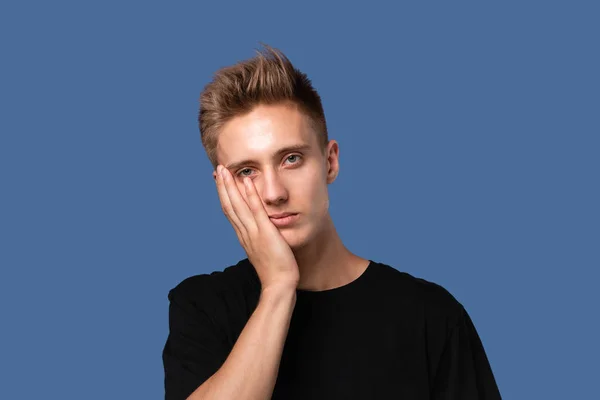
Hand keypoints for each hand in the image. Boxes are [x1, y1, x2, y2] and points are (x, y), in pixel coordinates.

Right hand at [215, 165, 299, 290]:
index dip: (224, 195)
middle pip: (229, 205)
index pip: (230, 211)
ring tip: (224, 170)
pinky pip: (256, 210)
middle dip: (223, 186)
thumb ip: (259, 239)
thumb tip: (260, 231)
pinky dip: (250, 195)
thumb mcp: (264, 250)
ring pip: (237, 205)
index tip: (220, 181)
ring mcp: (253, 232)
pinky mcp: (265, 233)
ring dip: (230, 186)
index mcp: (243, 236)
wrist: (279, 285)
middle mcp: (244, 232)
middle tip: (218, 168)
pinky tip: (246, 181)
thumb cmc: (275, 270)